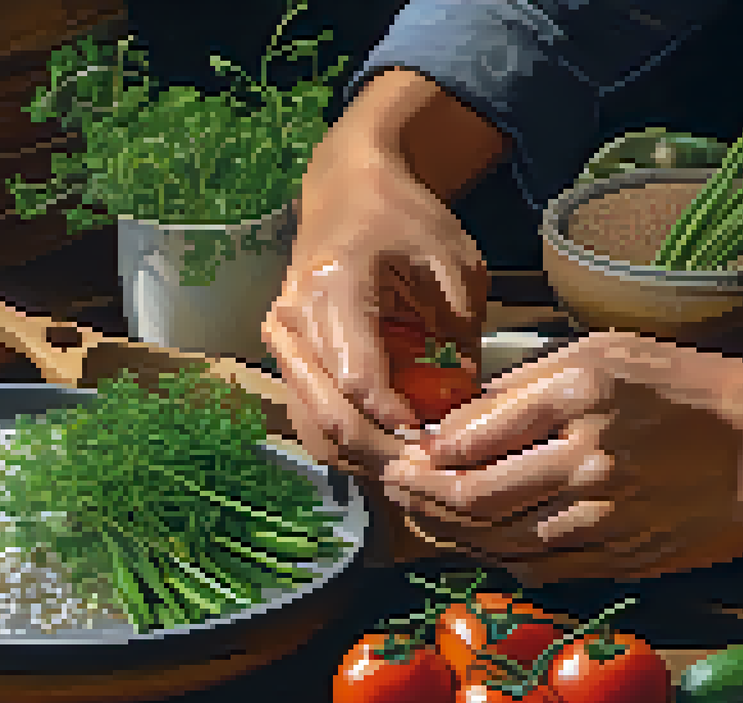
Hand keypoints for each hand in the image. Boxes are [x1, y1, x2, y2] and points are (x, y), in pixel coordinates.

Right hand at [264, 131, 487, 479]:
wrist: (349, 191)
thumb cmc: (405, 222)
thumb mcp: (453, 268)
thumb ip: (457, 339)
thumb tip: (462, 413)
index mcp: (334, 286)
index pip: (356, 380)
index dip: (399, 423)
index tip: (439, 441)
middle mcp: (292, 319)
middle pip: (329, 416)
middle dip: (385, 456)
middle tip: (433, 471)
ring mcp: (280, 342)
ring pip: (315, 429)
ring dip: (366, 459)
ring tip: (416, 465)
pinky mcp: (283, 360)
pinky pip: (310, 422)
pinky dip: (349, 446)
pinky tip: (389, 449)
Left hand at [380, 331, 742, 583]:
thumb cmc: (692, 389)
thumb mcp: (608, 353)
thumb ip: (529, 381)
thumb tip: (458, 412)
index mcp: (578, 397)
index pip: (471, 435)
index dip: (423, 451)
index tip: (401, 450)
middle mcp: (585, 460)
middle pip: (472, 495)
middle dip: (419, 496)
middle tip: (393, 488)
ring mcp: (604, 516)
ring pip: (497, 539)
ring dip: (447, 531)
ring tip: (419, 516)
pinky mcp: (620, 555)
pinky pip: (539, 567)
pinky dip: (495, 558)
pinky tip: (473, 544)